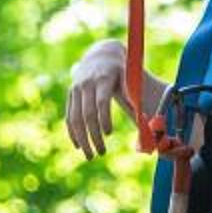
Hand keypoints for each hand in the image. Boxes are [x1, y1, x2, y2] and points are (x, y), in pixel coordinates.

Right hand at [66, 39, 127, 157]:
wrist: (100, 56)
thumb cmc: (120, 72)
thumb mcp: (129, 78)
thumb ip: (134, 97)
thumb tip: (142, 120)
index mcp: (103, 79)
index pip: (101, 102)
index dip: (104, 119)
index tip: (109, 134)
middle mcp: (86, 84)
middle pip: (87, 114)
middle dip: (93, 135)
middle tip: (101, 153)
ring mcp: (75, 90)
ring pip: (75, 118)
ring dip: (82, 139)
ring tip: (90, 156)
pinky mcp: (70, 96)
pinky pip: (69, 117)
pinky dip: (73, 133)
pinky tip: (79, 146)